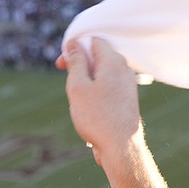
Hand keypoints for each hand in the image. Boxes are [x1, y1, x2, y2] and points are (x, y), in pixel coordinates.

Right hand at [56, 38, 141, 165]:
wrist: (121, 147)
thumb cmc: (98, 117)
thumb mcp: (78, 86)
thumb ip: (76, 62)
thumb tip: (74, 44)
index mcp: (113, 61)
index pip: (92, 40)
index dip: (75, 48)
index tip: (62, 64)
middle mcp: (124, 69)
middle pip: (98, 56)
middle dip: (80, 65)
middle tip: (67, 83)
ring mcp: (127, 84)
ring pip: (101, 73)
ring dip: (86, 81)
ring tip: (79, 100)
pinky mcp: (126, 98)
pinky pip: (108, 86)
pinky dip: (96, 92)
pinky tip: (90, 109)